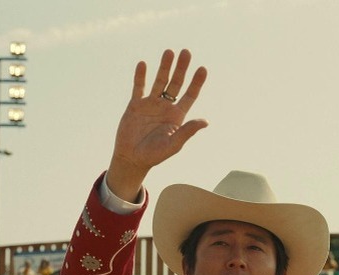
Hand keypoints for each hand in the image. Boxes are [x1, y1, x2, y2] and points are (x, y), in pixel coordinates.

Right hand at [107, 49, 207, 201]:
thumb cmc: (155, 155)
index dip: (197, 82)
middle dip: (181, 68)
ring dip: (164, 67)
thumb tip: (205, 121)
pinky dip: (140, 76)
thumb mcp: (174, 144)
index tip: (202, 68)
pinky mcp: (135, 105)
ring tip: (169, 52)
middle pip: (176, 83)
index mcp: (177, 116)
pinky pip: (138, 87)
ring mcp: (150, 104)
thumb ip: (187, 131)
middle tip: (186, 52)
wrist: (132, 158)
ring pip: (159, 81)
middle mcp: (165, 107)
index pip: (190, 95)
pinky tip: (143, 64)